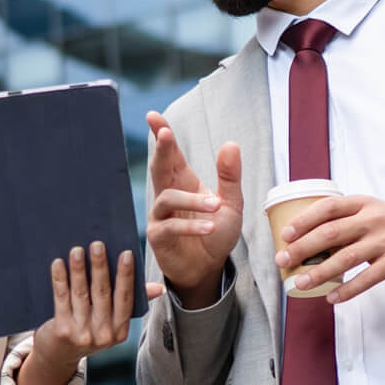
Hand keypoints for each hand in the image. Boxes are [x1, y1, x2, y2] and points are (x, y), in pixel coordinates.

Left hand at [32, 242, 144, 366]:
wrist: (59, 355)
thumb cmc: (89, 330)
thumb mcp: (112, 322)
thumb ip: (133, 302)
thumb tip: (159, 288)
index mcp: (120, 331)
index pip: (125, 298)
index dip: (126, 275)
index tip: (126, 253)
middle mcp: (103, 335)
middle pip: (102, 293)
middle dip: (100, 266)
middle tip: (97, 244)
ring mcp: (82, 335)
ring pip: (81, 294)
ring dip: (79, 269)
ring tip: (77, 250)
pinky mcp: (62, 331)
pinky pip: (61, 299)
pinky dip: (60, 279)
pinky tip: (58, 263)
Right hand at [145, 111, 241, 305]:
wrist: (208, 268)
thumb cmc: (215, 233)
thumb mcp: (230, 203)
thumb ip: (229, 176)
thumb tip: (230, 144)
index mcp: (183, 181)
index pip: (171, 154)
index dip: (161, 134)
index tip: (153, 116)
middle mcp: (168, 195)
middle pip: (159, 167)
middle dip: (161, 149)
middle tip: (166, 134)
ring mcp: (160, 215)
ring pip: (167, 197)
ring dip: (193, 200)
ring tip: (216, 205)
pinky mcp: (159, 236)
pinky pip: (171, 226)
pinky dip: (191, 225)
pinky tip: (210, 226)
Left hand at [274, 196, 384, 303]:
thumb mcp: (369, 210)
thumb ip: (343, 218)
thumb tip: (302, 235)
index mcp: (362, 203)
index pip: (329, 207)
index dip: (305, 219)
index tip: (285, 234)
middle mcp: (373, 220)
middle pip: (332, 233)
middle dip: (303, 248)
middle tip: (283, 260)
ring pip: (346, 258)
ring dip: (320, 272)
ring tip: (300, 282)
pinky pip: (367, 279)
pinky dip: (347, 290)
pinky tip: (331, 297)